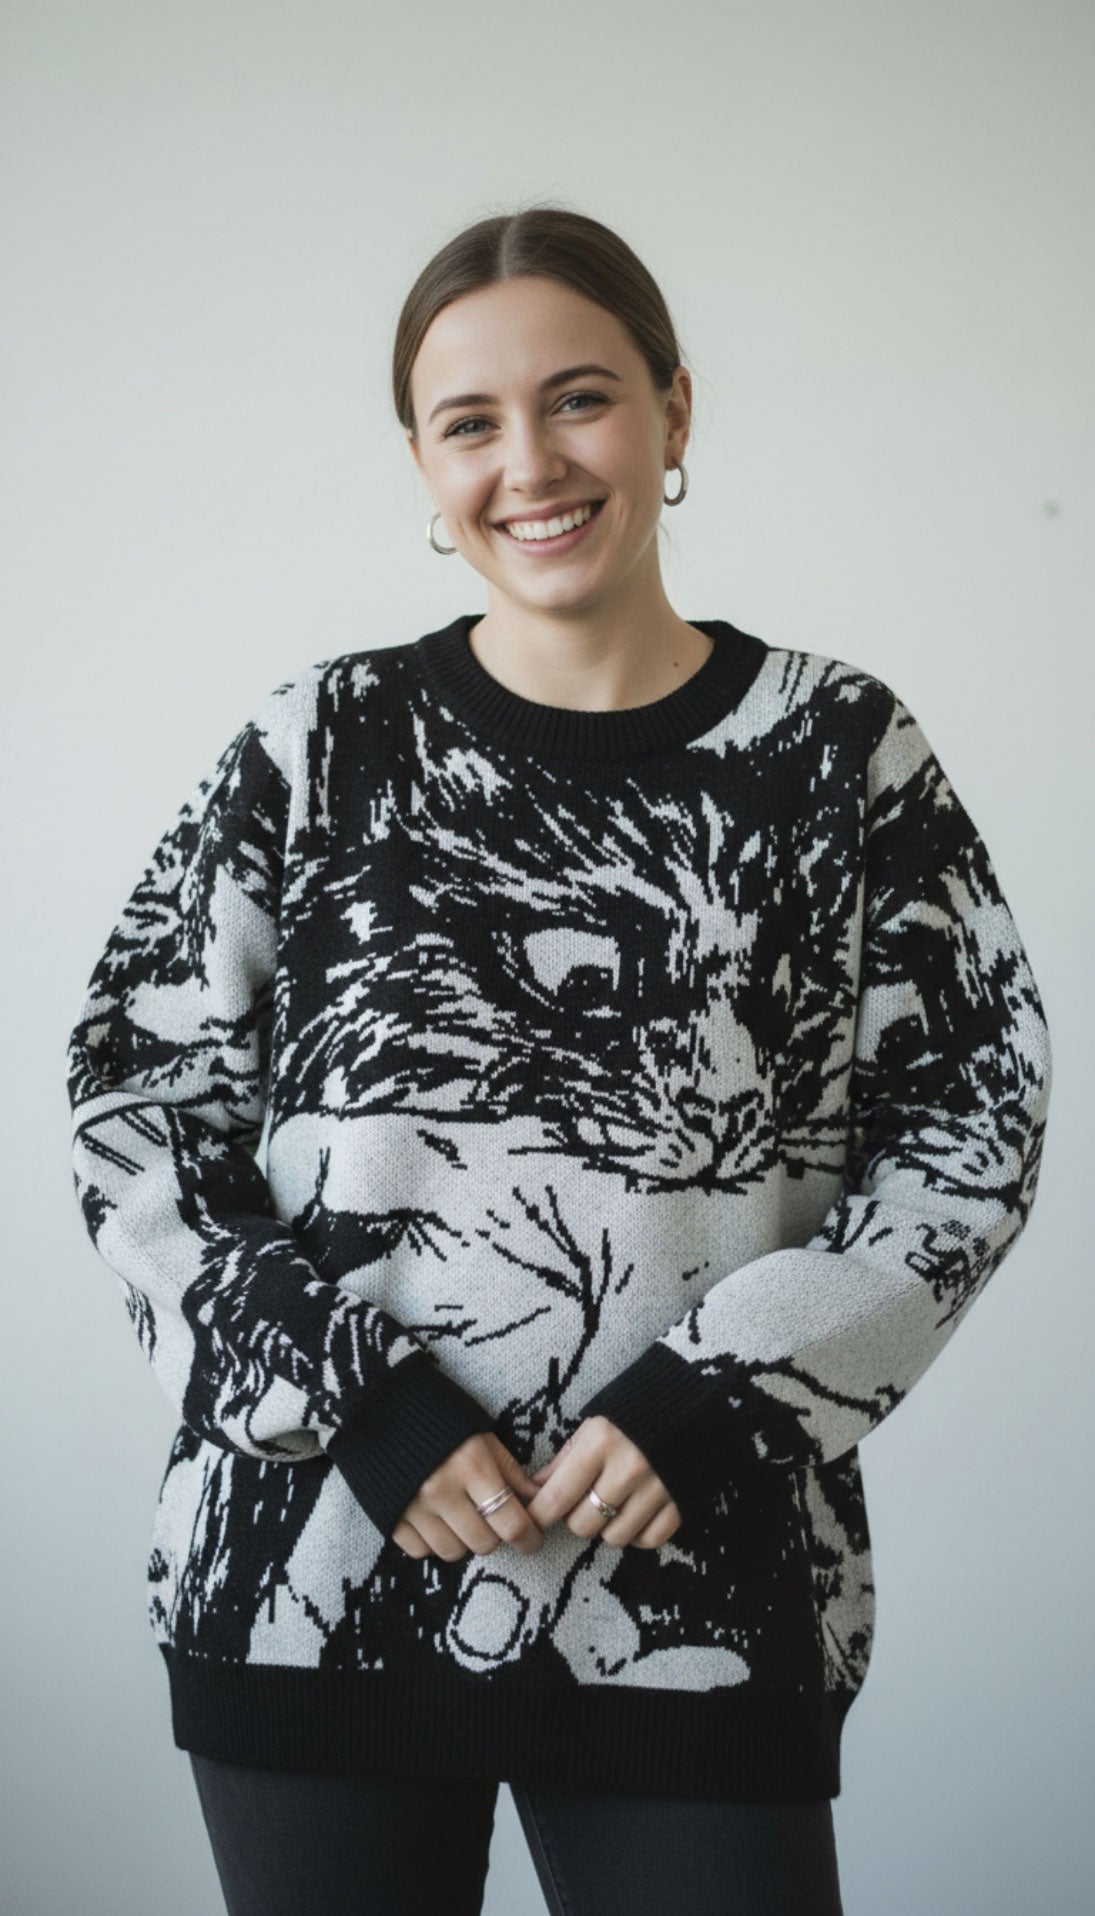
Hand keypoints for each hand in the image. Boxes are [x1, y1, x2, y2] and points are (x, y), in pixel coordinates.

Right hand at [392, 1430, 545, 1560]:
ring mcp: (413, 1508)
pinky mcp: (389, 1519)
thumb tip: (537, 1500)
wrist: (378, 1407)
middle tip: (494, 1520)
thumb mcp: (481, 1435)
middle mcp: (442, 1491)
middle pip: (484, 1543)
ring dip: (463, 1540)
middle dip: (495, 1535)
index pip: (512, 1523)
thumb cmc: (439, 1416)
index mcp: (471, 1465)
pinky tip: (434, 1518)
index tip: (533, 1538)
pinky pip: (421, 1551)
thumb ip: (510, 1471)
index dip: (530, 1538)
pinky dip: (432, 1541)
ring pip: (453, 1552)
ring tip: (461, 1515)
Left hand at [521, 1416, 682, 1549]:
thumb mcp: (596, 1422)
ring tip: (611, 1504)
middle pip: (583, 1525)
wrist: (696, 1400)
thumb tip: (537, 1487)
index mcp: (601, 1442)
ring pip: (614, 1537)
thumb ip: (567, 1457)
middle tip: (581, 1502)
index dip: (539, 1514)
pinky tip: (636, 1514)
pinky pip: (649, 1540)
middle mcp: (628, 1468)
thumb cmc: (636, 1409)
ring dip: (607, 1526)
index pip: (557, 1497)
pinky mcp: (681, 1503)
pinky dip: (638, 1534)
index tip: (535, 1517)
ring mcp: (657, 1489)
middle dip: (575, 1518)